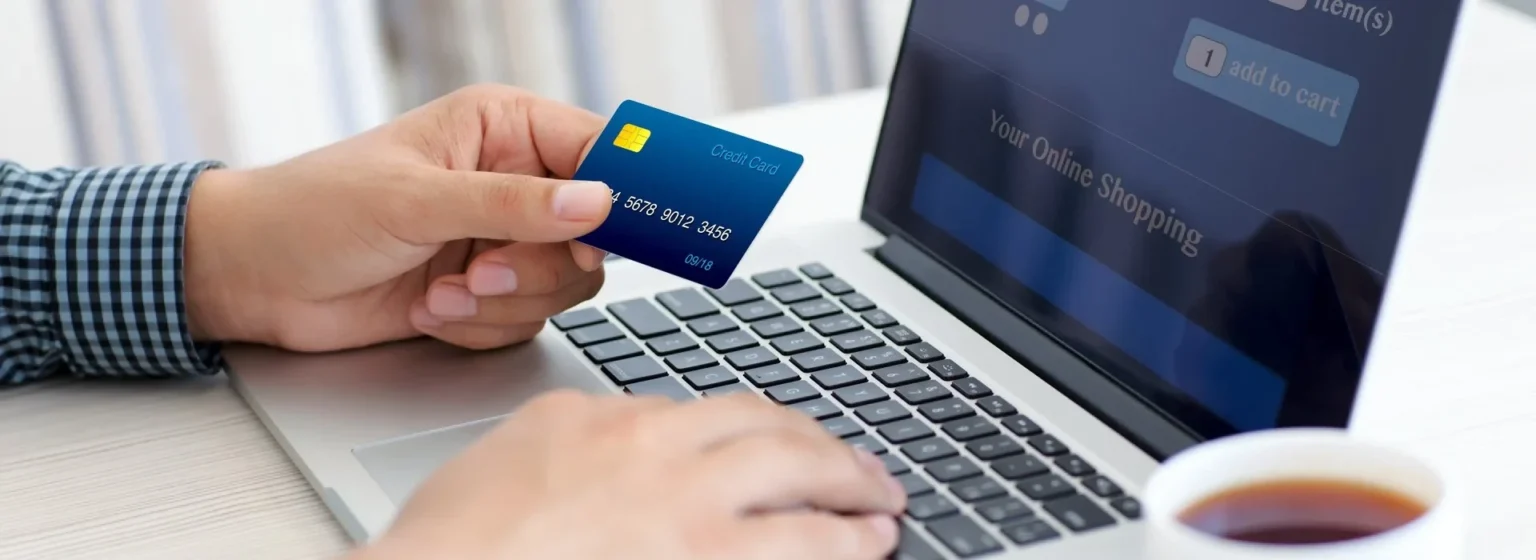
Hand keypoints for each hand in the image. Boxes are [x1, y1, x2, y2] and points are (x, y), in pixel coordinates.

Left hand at [183, 84, 612, 350]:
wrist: (255, 280)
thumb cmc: (315, 210)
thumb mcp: (415, 200)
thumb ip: (512, 205)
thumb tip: (597, 203)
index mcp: (503, 129)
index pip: (596, 151)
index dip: (621, 192)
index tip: (612, 232)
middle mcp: (513, 182)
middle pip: (592, 233)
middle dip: (538, 265)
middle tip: (483, 271)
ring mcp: (502, 240)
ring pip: (564, 284)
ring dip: (503, 301)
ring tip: (443, 292)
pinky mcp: (488, 291)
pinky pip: (528, 320)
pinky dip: (480, 326)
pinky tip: (430, 309)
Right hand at [349, 391, 906, 559]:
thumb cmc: (446, 550)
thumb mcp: (506, 465)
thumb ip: (569, 447)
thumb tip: (608, 449)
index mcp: (600, 419)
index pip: (703, 413)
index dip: (755, 433)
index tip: (777, 447)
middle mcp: (652, 449)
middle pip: (765, 430)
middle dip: (822, 446)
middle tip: (858, 467)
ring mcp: (684, 506)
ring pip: (797, 474)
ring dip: (850, 485)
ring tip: (881, 502)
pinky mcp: (705, 559)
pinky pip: (800, 545)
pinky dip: (842, 542)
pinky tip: (864, 545)